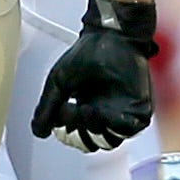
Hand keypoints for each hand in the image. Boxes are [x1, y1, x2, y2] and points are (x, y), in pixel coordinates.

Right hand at [31, 0, 158, 151]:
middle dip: (79, 134)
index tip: (60, 111)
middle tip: (71, 110)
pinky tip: (103, 111)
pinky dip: (116, 125)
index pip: (77, 138)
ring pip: (111, 139)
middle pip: (93, 143)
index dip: (67, 134)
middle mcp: (104, 114)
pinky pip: (131, 128)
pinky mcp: (139, 107)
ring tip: (86, 109)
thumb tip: (39, 132)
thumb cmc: (86, 54)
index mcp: (86, 111)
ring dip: (95, 129)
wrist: (110, 36)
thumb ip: (47, 107)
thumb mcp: (58, 82)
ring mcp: (122, 112)